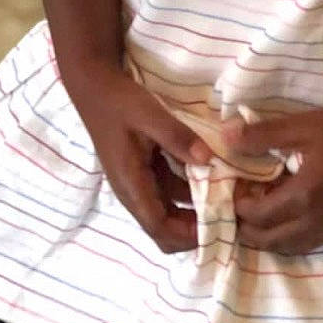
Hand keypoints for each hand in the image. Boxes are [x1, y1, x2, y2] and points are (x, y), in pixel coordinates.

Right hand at [67, 68, 212, 252]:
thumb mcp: (150, 115)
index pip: (158, 227)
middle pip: (164, 228)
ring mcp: (139, 183)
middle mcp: (134, 191)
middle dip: (193, 229)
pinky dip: (189, 192)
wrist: (94, 87)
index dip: (187, 235)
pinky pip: (169, 191)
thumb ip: (177, 138)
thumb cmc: (119, 102)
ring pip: (169, 211)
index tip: (218, 226)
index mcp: (131, 184)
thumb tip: (208, 161)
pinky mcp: (145, 172)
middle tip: (227, 215)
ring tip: (226, 199)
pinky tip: (212, 177)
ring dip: (194, 210)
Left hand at [222, 100, 322, 254]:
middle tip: (242, 208)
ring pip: (293, 248)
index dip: (239, 206)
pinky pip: (314, 243)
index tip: (236, 188)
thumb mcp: (304, 126)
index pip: (257, 217)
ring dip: (272, 237)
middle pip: (271, 242)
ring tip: (264, 215)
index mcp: (304, 197)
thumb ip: (262, 135)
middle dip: (249, 229)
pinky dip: (295, 237)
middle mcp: (319, 223)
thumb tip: (225, 137)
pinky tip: (295, 215)